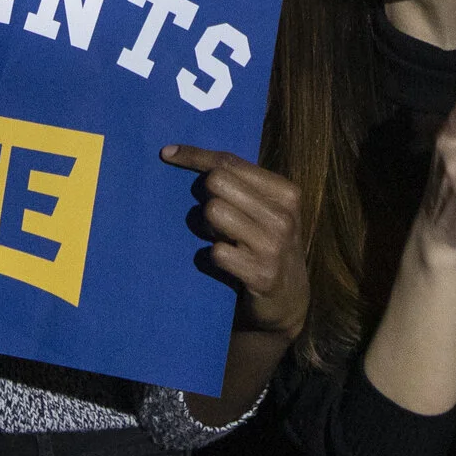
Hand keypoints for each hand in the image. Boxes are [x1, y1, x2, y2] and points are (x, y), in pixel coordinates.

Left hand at [163, 146, 307, 339]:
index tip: (167, 153)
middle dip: (206, 197)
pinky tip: (225, 263)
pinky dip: (211, 257)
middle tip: (214, 219)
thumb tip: (179, 154)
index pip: (230, 162)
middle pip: (217, 183)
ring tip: (221, 239)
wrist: (288, 302)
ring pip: (213, 212)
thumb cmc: (266, 246)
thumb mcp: (265, 211)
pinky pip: (216, 252)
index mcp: (285, 192)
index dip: (195, 156)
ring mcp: (274, 246)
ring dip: (207, 227)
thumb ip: (239, 184)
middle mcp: (283, 216)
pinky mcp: (262, 275)